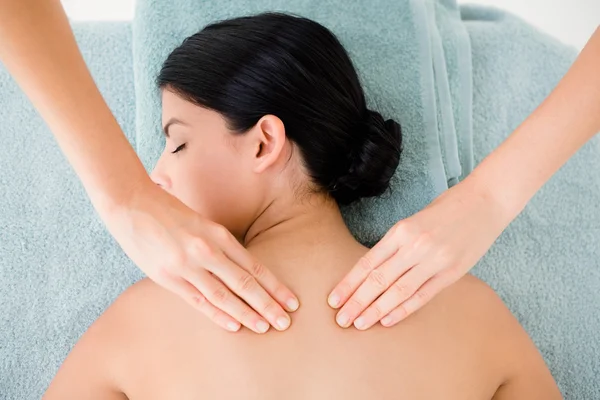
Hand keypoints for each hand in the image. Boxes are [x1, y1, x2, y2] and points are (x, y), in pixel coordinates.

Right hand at [104, 181, 298, 333]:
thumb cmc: (171, 212)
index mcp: (219, 234)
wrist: (132, 204)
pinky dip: (217, 315)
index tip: (291, 301)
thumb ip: (221, 245)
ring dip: (247, 314)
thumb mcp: (203, 223)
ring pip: (224, 296)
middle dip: (268, 305)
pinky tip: (234, 326)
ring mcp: (187, 265)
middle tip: (285, 322)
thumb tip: (243, 270)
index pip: (255, 267)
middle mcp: (207, 250)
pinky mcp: (168, 278)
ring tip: (265, 327)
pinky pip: (198, 300)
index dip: (275, 287)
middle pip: (245, 284)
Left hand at [327, 177, 512, 329]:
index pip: (368, 262)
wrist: (485, 201)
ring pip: (398, 291)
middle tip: (341, 319)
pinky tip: (387, 320)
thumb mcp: (414, 220)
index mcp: (402, 230)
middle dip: (357, 301)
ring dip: (376, 310)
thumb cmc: (446, 208)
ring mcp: (434, 260)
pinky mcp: (452, 272)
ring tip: (359, 323)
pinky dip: (404, 310)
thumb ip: (395, 244)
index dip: (349, 283)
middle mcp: (415, 246)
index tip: (334, 299)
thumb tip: (372, 269)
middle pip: (378, 280)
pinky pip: (423, 296)